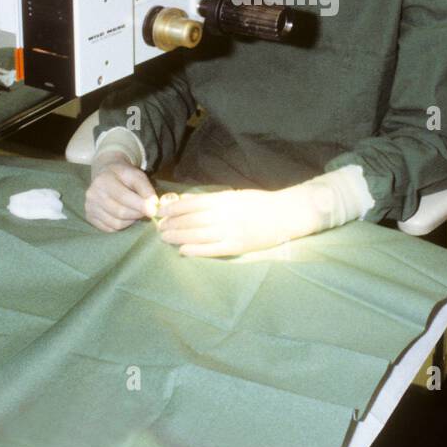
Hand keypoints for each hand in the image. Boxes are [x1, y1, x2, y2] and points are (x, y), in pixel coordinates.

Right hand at [84, 152, 155, 231]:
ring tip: (135, 212)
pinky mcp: (89, 216)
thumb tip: (153, 205)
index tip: (154, 210)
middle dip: (137, 214)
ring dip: (130, 221)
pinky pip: (110, 229)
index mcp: (104, 180)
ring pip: (116, 223)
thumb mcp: (136, 175)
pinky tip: (125, 216)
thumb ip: (146, 188)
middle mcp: (92, 194)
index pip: (123, 197)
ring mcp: (89, 206)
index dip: (140, 205)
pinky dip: (121, 225)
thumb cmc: (123, 175)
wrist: (105, 173)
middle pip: (120, 212)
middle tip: (146, 211)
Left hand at [157, 187, 317, 257]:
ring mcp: (230, 232)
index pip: (191, 204)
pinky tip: (183, 250)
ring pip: (197, 235)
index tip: (161, 211)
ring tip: (165, 238)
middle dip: (172, 224)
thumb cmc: (261, 203)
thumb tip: (188, 202)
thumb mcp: (236, 195)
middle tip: (159, 228)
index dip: (174, 208)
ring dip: (178, 236)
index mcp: (224, 199)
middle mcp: (224, 215)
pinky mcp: (237, 247)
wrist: (286, 214)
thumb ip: (214, 199)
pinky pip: (211, 249)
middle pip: (190, 220)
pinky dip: (195, 250)